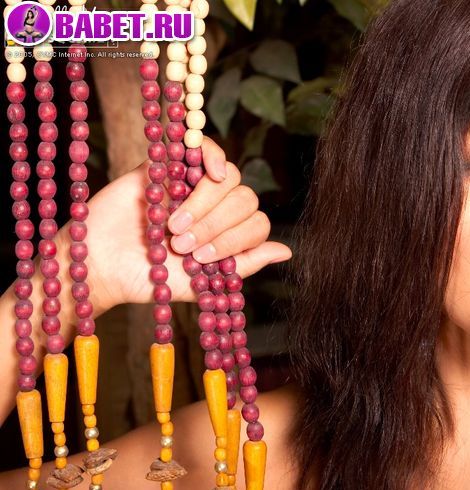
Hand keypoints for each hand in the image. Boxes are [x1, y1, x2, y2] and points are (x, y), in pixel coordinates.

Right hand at [58, 137, 291, 314]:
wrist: (101, 264)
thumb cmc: (150, 278)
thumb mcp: (203, 281)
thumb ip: (245, 263)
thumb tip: (287, 251)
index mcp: (228, 232)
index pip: (257, 224)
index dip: (235, 239)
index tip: (201, 259)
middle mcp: (216, 206)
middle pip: (245, 200)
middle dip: (217, 225)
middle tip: (182, 244)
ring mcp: (194, 183)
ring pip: (229, 177)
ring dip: (207, 203)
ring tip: (174, 226)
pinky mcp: (169, 162)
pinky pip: (203, 145)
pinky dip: (214, 154)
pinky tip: (212, 172)